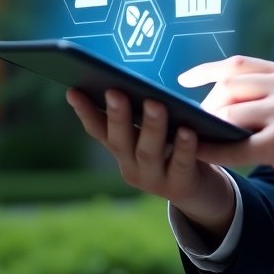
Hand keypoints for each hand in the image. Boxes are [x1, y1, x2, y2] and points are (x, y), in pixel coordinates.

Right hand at [66, 88, 235, 240]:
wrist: (200, 192)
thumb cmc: (175, 151)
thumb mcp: (155, 134)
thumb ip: (144, 115)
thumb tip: (136, 80)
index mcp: (122, 150)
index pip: (98, 130)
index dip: (85, 112)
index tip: (73, 90)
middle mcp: (131, 167)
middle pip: (120, 141)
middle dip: (116, 116)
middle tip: (114, 91)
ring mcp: (153, 180)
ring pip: (148, 152)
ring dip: (151, 127)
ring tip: (155, 104)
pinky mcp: (179, 187)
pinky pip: (180, 165)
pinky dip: (183, 148)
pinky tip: (188, 131)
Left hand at [179, 56, 273, 206]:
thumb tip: (231, 94)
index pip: (238, 64)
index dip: (206, 70)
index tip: (184, 78)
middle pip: (228, 86)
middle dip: (205, 105)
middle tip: (195, 122)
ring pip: (229, 114)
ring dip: (208, 128)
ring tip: (197, 138)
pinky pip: (236, 146)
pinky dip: (214, 151)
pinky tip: (202, 154)